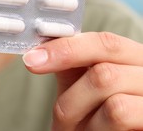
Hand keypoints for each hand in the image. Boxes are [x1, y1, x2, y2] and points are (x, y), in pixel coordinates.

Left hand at [23, 32, 142, 130]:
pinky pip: (122, 119)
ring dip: (86, 124)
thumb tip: (37, 52)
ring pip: (114, 105)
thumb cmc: (98, 113)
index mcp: (132, 56)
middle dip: (71, 100)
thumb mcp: (82, 82)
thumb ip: (69, 62)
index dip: (65, 49)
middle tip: (58, 121)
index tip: (32, 60)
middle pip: (105, 74)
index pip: (103, 42)